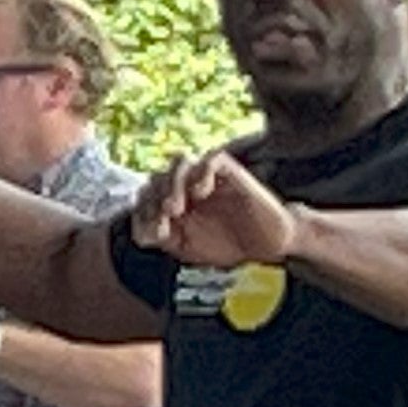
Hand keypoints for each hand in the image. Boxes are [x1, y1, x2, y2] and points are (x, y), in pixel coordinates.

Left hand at [130, 146, 296, 273]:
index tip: (153, 235)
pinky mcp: (231, 171)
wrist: (265, 246)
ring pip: (180, 163)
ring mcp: (207, 176)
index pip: (145, 195)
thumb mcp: (186, 247)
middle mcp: (185, 185)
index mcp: (171, 201)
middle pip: (157, 176)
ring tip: (175, 209)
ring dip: (172, 184)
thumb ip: (163, 237)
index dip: (142, 213)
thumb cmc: (227, 244)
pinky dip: (202, 173)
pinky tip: (201, 192)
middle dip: (154, 199)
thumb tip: (142, 231)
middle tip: (164, 221)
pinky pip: (212, 159)